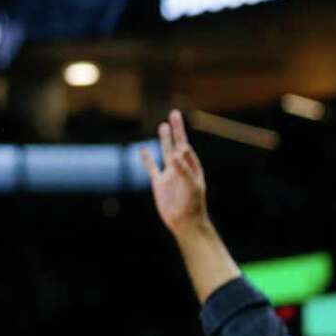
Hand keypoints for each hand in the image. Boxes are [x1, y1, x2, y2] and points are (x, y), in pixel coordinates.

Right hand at [138, 109, 209, 236]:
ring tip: (162, 125)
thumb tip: (175, 153)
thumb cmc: (193, 205)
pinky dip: (147, 158)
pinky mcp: (159, 183)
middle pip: (177, 144)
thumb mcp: (191, 186)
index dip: (182, 141)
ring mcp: (169, 174)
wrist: (185, 222)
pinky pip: (151, 167)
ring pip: (165, 152)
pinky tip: (143, 149)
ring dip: (164, 139)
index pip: (186, 149)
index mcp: (191, 167)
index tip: (179, 144)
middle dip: (176, 130)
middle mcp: (181, 168)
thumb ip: (183, 169)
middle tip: (174, 113)